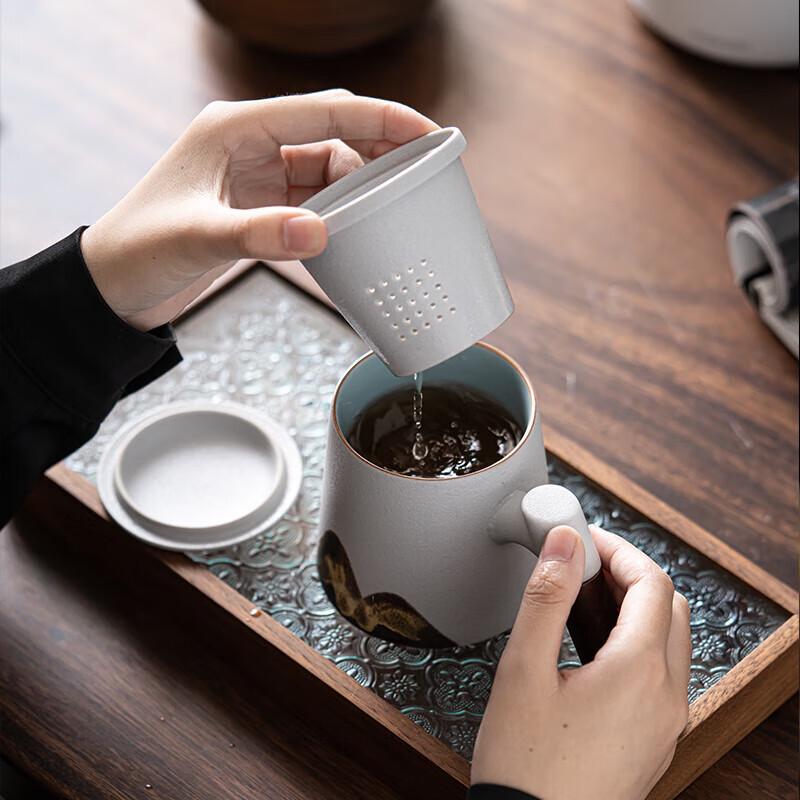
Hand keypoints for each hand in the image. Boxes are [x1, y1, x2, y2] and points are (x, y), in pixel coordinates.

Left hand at [81, 90, 437, 330]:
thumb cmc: (139, 249)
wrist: (112, 285)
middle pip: (331, 134)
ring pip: (326, 168)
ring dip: (359, 185)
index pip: (322, 111)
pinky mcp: (258, 204)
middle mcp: (249, 143)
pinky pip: (313, 199)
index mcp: (234, 129)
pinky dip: (338, 210)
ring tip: (395, 205)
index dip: (379, 119)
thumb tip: (321, 233)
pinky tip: (357, 226)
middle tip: (422, 170)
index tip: (423, 133)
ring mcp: (255, 174)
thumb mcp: (198, 238)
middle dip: (378, 148)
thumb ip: (259, 234)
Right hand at [471, 525, 689, 799]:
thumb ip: (547, 596)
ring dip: (634, 608)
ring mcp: (665, 723)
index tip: (584, 538)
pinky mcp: (653, 740)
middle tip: (583, 564)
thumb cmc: (525, 764)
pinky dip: (635, 644)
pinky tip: (590, 648)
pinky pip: (659, 675)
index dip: (617, 549)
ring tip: (581, 600)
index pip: (651, 582)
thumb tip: (564, 543)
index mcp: (639, 673)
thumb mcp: (523, 669)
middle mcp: (665, 697)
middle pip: (669, 607)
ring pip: (669, 641)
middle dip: (629, 574)